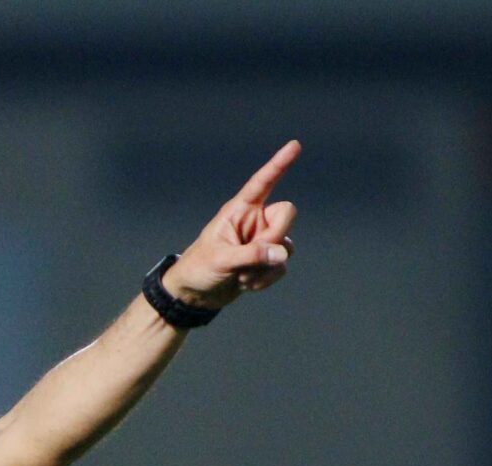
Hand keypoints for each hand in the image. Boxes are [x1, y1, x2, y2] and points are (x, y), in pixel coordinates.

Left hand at [161, 139, 300, 310]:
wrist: (196, 293)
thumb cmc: (199, 268)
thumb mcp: (221, 260)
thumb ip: (252, 255)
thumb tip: (282, 254)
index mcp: (239, 210)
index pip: (262, 182)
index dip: (279, 164)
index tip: (295, 145)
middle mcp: (255, 221)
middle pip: (287, 214)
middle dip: (275, 237)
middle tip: (251, 258)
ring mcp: (262, 240)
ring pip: (287, 245)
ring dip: (267, 266)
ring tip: (241, 276)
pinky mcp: (267, 260)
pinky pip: (282, 265)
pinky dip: (266, 278)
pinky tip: (246, 283)